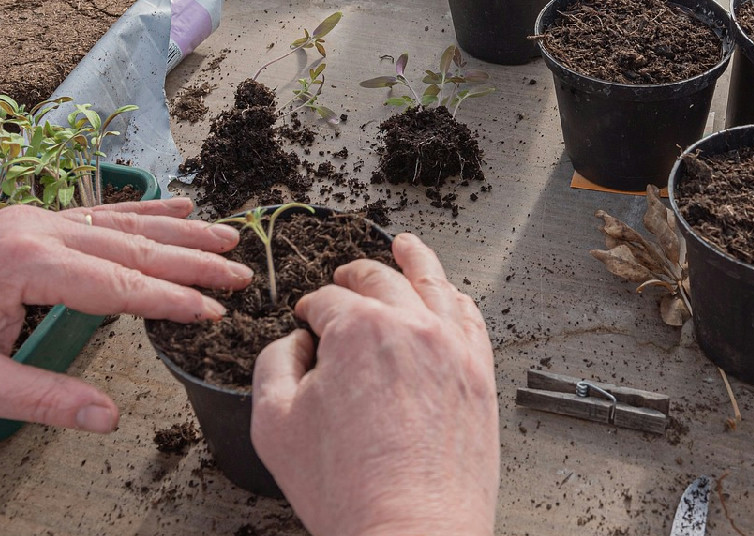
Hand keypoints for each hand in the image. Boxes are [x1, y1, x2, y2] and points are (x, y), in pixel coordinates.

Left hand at [0, 197, 248, 432]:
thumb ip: (45, 399)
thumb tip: (109, 416)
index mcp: (26, 266)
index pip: (118, 285)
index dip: (171, 299)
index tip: (215, 311)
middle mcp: (37, 230)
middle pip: (132, 247)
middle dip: (192, 261)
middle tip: (242, 273)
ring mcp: (35, 218)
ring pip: (123, 223)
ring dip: (179, 230)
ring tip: (227, 236)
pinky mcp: (31, 218)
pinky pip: (99, 213)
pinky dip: (143, 211)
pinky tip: (177, 204)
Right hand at [251, 233, 498, 535]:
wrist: (411, 532)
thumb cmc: (347, 490)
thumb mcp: (273, 423)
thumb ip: (273, 364)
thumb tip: (293, 343)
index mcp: (357, 330)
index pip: (328, 300)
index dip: (311, 309)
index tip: (307, 323)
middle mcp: (410, 326)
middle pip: (380, 280)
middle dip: (355, 275)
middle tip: (344, 278)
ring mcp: (452, 348)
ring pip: (434, 284)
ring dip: (415, 259)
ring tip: (407, 246)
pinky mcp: (479, 375)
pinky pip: (471, 319)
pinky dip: (456, 299)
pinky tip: (450, 295)